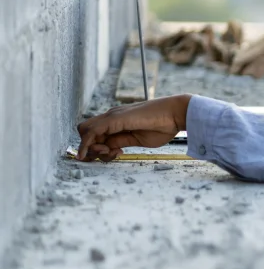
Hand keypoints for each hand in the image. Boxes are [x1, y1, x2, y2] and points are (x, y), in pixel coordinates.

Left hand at [76, 94, 191, 161]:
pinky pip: (91, 132)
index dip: (97, 147)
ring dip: (89, 147)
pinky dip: (86, 144)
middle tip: (108, 154)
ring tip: (110, 153)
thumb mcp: (139, 140)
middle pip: (85, 131)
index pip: (96, 134)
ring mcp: (111, 116)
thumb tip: (108, 147)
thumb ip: (122, 141)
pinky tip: (88, 154)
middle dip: (89, 148)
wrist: (175, 114)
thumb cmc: (164, 126)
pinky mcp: (113, 119)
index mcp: (118, 122)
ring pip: (84, 131)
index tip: (115, 154)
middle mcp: (111, 116)